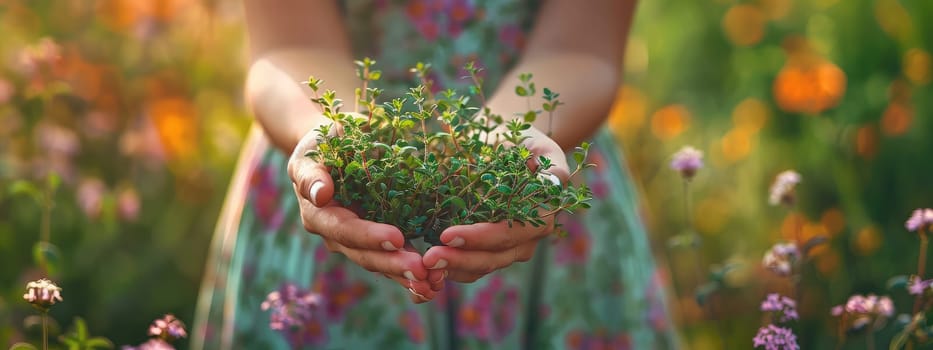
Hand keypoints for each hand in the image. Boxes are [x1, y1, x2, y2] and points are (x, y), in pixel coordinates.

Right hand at [288, 125, 442, 301]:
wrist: (333, 147)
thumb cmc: (323, 143)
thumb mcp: (312, 151)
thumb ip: (312, 173)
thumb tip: (321, 194)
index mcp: (319, 215)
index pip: (344, 229)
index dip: (369, 236)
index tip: (396, 238)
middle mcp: (336, 235)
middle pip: (364, 255)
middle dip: (393, 264)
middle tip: (422, 270)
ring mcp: (357, 242)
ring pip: (381, 264)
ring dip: (406, 276)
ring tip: (433, 283)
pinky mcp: (376, 242)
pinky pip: (392, 261)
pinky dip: (412, 274)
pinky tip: (436, 283)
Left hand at [422, 127, 569, 282]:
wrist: (507, 145)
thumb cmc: (518, 139)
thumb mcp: (535, 142)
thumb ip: (546, 159)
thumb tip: (553, 179)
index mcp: (544, 209)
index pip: (511, 230)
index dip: (481, 237)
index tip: (447, 234)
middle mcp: (533, 232)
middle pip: (498, 255)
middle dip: (462, 258)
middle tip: (429, 257)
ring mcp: (516, 245)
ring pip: (486, 265)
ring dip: (456, 267)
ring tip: (426, 264)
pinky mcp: (497, 250)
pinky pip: (477, 268)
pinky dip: (455, 270)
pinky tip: (431, 268)